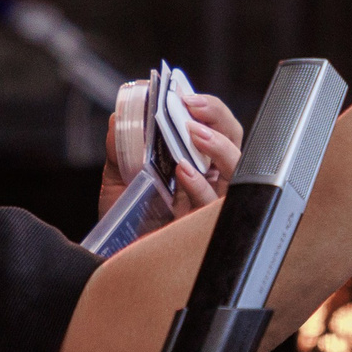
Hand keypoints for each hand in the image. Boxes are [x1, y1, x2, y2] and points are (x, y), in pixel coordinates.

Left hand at [97, 91, 245, 215]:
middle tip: (192, 107)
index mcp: (195, 161)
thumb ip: (120, 146)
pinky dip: (200, 185)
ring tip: (193, 132)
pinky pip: (212, 206)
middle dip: (218, 119)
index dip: (207, 108)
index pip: (215, 127)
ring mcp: (210, 204)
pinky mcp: (202, 228)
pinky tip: (183, 171)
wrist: (114, 256)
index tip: (186, 95)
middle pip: (234, 142)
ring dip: (219, 147)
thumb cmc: (126, 218)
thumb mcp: (118, 176)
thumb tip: (119, 116)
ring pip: (237, 171)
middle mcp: (210, 181)